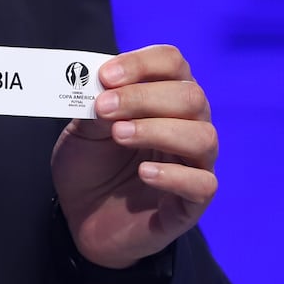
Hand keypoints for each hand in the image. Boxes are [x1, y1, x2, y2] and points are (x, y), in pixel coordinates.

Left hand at [50, 45, 217, 268]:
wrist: (80, 219)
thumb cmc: (90, 168)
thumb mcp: (83, 132)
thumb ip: (96, 108)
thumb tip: (103, 85)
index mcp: (164, 98)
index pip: (172, 64)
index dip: (142, 64)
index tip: (105, 76)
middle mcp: (189, 125)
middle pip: (191, 96)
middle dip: (143, 97)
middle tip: (104, 108)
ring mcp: (195, 164)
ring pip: (202, 137)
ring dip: (158, 130)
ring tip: (119, 135)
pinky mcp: (191, 203)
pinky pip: (202, 184)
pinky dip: (174, 174)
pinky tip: (144, 172)